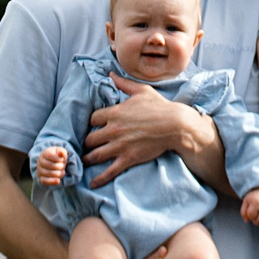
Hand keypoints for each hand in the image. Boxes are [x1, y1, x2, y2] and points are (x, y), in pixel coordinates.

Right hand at [32, 146, 69, 185]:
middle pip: (50, 165)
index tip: (63, 159)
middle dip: (60, 166)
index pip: (51, 156)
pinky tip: (58, 181)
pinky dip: (52, 181)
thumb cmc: (57, 156)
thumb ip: (61, 152)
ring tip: (63, 172)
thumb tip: (60, 153)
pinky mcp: (40, 178)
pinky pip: (44, 181)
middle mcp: (39, 162)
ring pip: (48, 173)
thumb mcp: (60, 152)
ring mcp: (39, 170)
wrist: (52, 163)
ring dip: (58, 173)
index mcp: (44, 153)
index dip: (59, 159)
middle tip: (64, 166)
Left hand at [83, 79, 209, 185]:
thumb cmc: (159, 106)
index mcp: (114, 113)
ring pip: (95, 155)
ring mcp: (119, 145)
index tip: (93, 126)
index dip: (91, 123)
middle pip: (90, 138)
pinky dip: (100, 178)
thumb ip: (123, 83)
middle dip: (87, 142)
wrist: (175, 125)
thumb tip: (110, 74)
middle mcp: (113, 130)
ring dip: (88, 159)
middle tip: (87, 145)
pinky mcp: (128, 158)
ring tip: (83, 162)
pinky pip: (109, 170)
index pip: (92, 119)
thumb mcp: (141, 91)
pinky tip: (93, 183)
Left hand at [239, 183, 258, 229]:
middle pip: (258, 222)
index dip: (249, 215)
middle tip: (256, 214)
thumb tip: (247, 221)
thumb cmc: (255, 197)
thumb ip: (243, 212)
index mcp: (257, 204)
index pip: (251, 216)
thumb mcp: (246, 201)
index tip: (251, 211)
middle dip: (254, 220)